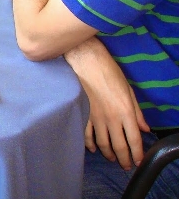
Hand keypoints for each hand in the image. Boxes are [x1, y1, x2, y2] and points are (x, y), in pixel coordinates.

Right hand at [72, 47, 149, 169]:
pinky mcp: (82, 113)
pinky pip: (86, 134)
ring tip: (111, 158)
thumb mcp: (128, 90)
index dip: (137, 153)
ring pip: (102, 143)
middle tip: (125, 165)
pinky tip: (93, 148)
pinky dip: (90, 144)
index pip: (134, 139)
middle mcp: (111, 117)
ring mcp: (95, 117)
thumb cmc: (108, 71)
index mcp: (126, 111)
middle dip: (124, 158)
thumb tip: (144, 128)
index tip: (138, 161)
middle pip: (119, 145)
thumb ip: (137, 112)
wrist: (85, 60)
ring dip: (108, 154)